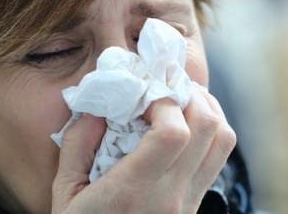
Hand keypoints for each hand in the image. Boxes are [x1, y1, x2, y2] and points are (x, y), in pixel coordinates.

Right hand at [51, 89, 235, 213]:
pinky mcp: (195, 205)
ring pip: (222, 141)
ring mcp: (189, 202)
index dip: (165, 101)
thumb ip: (76, 145)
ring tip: (178, 99)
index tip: (143, 93)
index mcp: (133, 190)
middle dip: (189, 95)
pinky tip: (185, 124)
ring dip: (206, 109)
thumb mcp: (64, 191)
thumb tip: (95, 108)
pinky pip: (217, 158)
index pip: (173, 134)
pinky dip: (209, 131)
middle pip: (208, 128)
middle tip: (164, 86)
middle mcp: (171, 196)